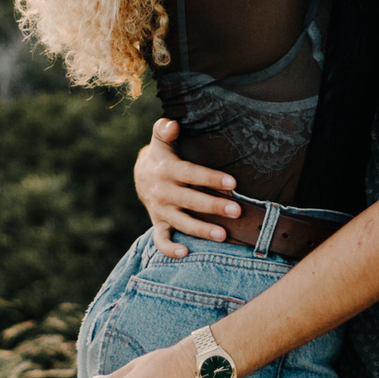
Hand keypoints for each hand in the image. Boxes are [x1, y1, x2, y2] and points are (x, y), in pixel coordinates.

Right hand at [135, 117, 240, 258]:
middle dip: (214, 207)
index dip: (211, 179)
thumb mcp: (161, 138)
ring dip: (201, 230)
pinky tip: (186, 253)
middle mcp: (163, 192)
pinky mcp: (158, 224)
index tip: (233, 183)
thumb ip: (165, 129)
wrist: (142, 175)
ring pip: (181, 222)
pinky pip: (161, 240)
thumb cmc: (163, 154)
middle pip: (190, 201)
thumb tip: (173, 124)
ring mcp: (160, 210)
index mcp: (166, 170)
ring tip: (223, 236)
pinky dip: (170, 249)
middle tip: (237, 211)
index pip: (191, 174)